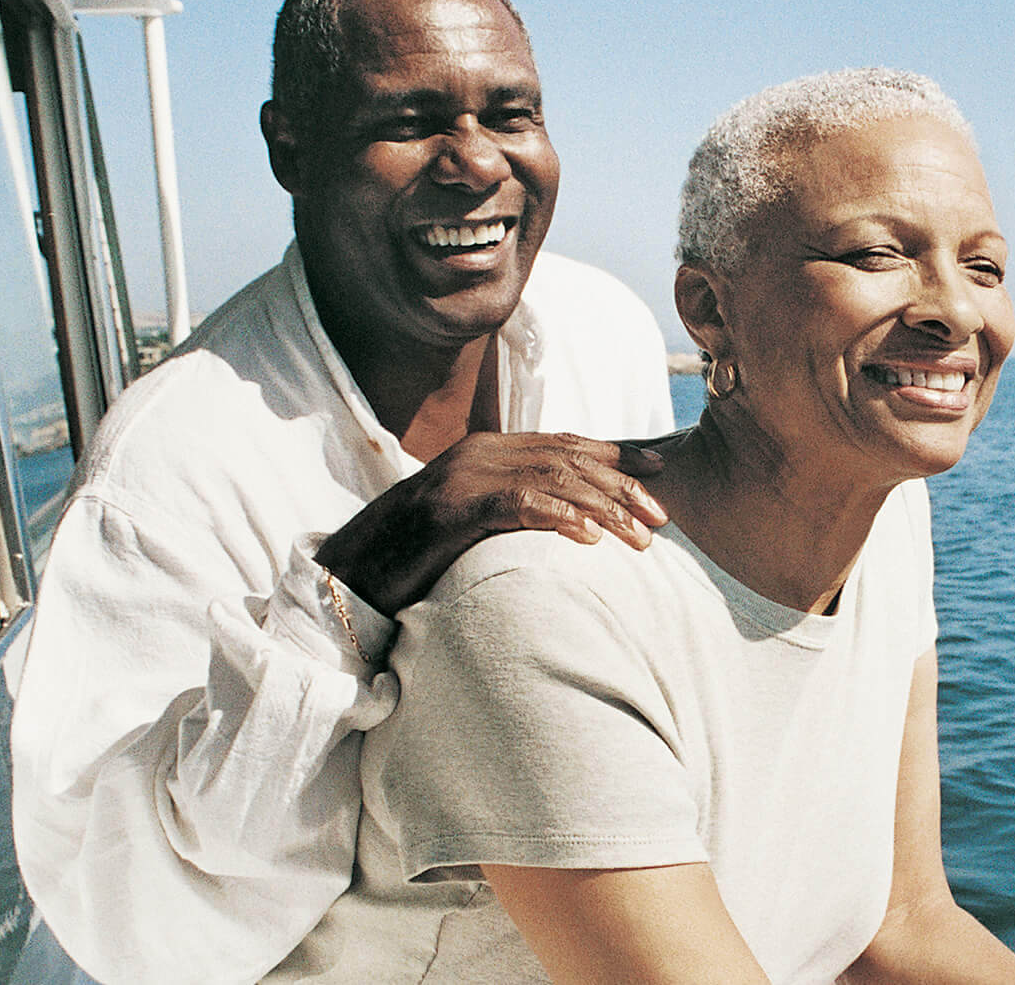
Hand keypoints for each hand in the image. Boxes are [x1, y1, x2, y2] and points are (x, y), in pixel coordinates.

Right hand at [317, 433, 666, 613]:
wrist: (352, 570)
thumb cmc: (417, 554)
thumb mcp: (477, 521)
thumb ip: (515, 507)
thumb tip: (570, 519)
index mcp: (489, 449)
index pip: (566, 444)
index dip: (617, 458)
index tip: (660, 474)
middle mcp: (481, 452)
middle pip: (570, 459)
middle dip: (623, 487)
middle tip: (662, 518)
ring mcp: (465, 476)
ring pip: (553, 480)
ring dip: (603, 509)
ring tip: (639, 538)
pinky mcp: (452, 509)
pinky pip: (516, 505)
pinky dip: (558, 517)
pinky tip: (588, 539)